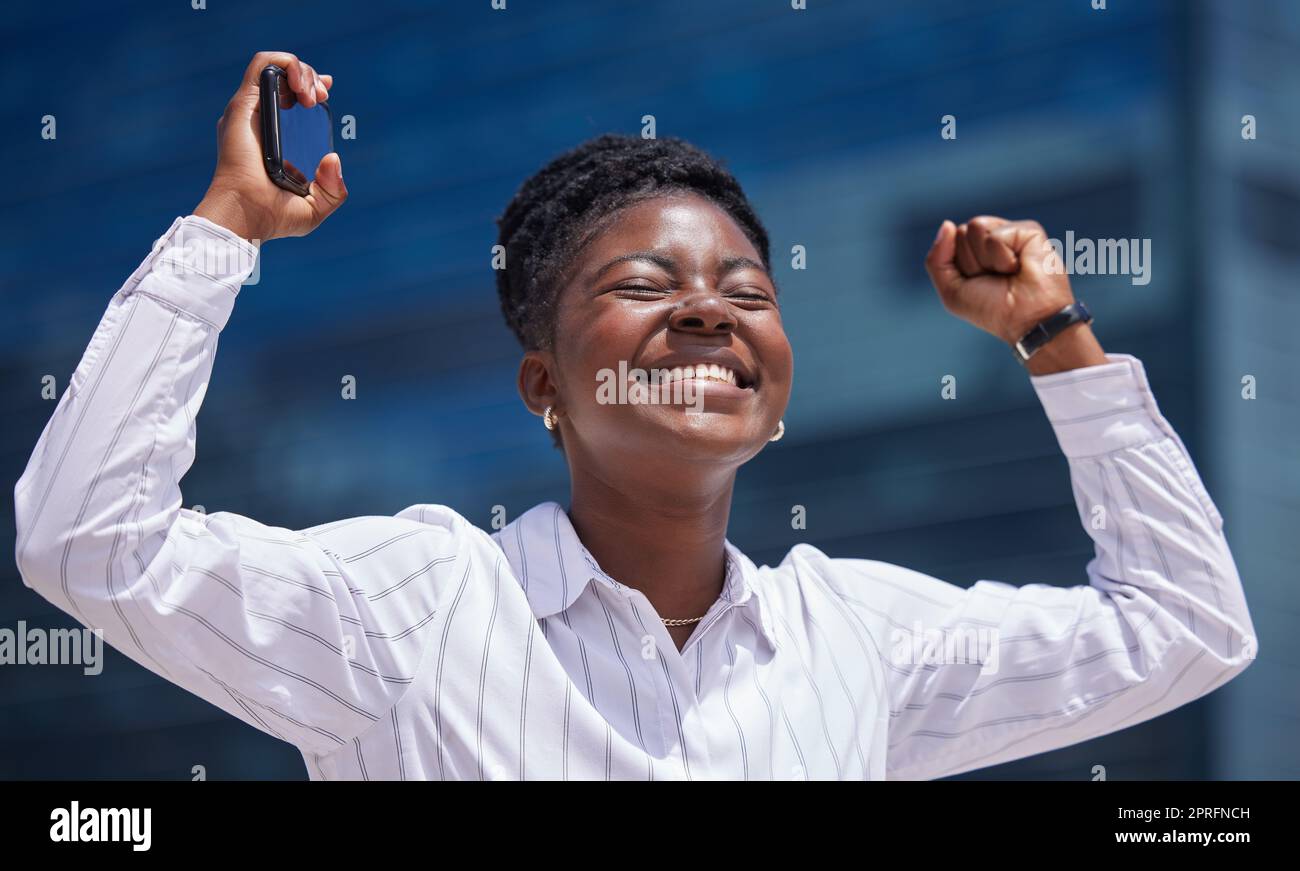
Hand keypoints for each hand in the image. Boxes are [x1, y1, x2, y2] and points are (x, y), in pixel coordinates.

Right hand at [193, 51, 346, 242]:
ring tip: (313, 95)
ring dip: (302, 70)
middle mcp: (259, 119)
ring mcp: (250, 110)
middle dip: (310, 77)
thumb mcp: (315, 206)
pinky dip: (287, 64)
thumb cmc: (274, 216)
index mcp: (272, 137)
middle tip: (322, 98)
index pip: (289, 96)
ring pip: (274, 66)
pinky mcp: (244, 104)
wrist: (249, 215)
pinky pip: (263, 65)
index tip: (326, 94)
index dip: (310, 85)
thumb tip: (333, 158)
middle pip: (284, 77)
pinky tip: (303, 88)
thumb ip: (333, 188)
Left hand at [924, 215, 1107, 373]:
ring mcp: (1011, 232)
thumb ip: (937, 259)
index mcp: (975, 249)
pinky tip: (1020, 267)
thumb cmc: (991, 308)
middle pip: (962, 232)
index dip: (960, 266)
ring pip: (976, 227)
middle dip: (972, 262)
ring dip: (987, 260)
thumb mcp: (951, 290)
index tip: (979, 282)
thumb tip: (947, 224)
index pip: (951, 239)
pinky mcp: (1029, 230)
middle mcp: (992, 237)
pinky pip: (996, 236)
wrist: (1026, 319)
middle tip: (995, 278)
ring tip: (1007, 272)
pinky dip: (1003, 258)